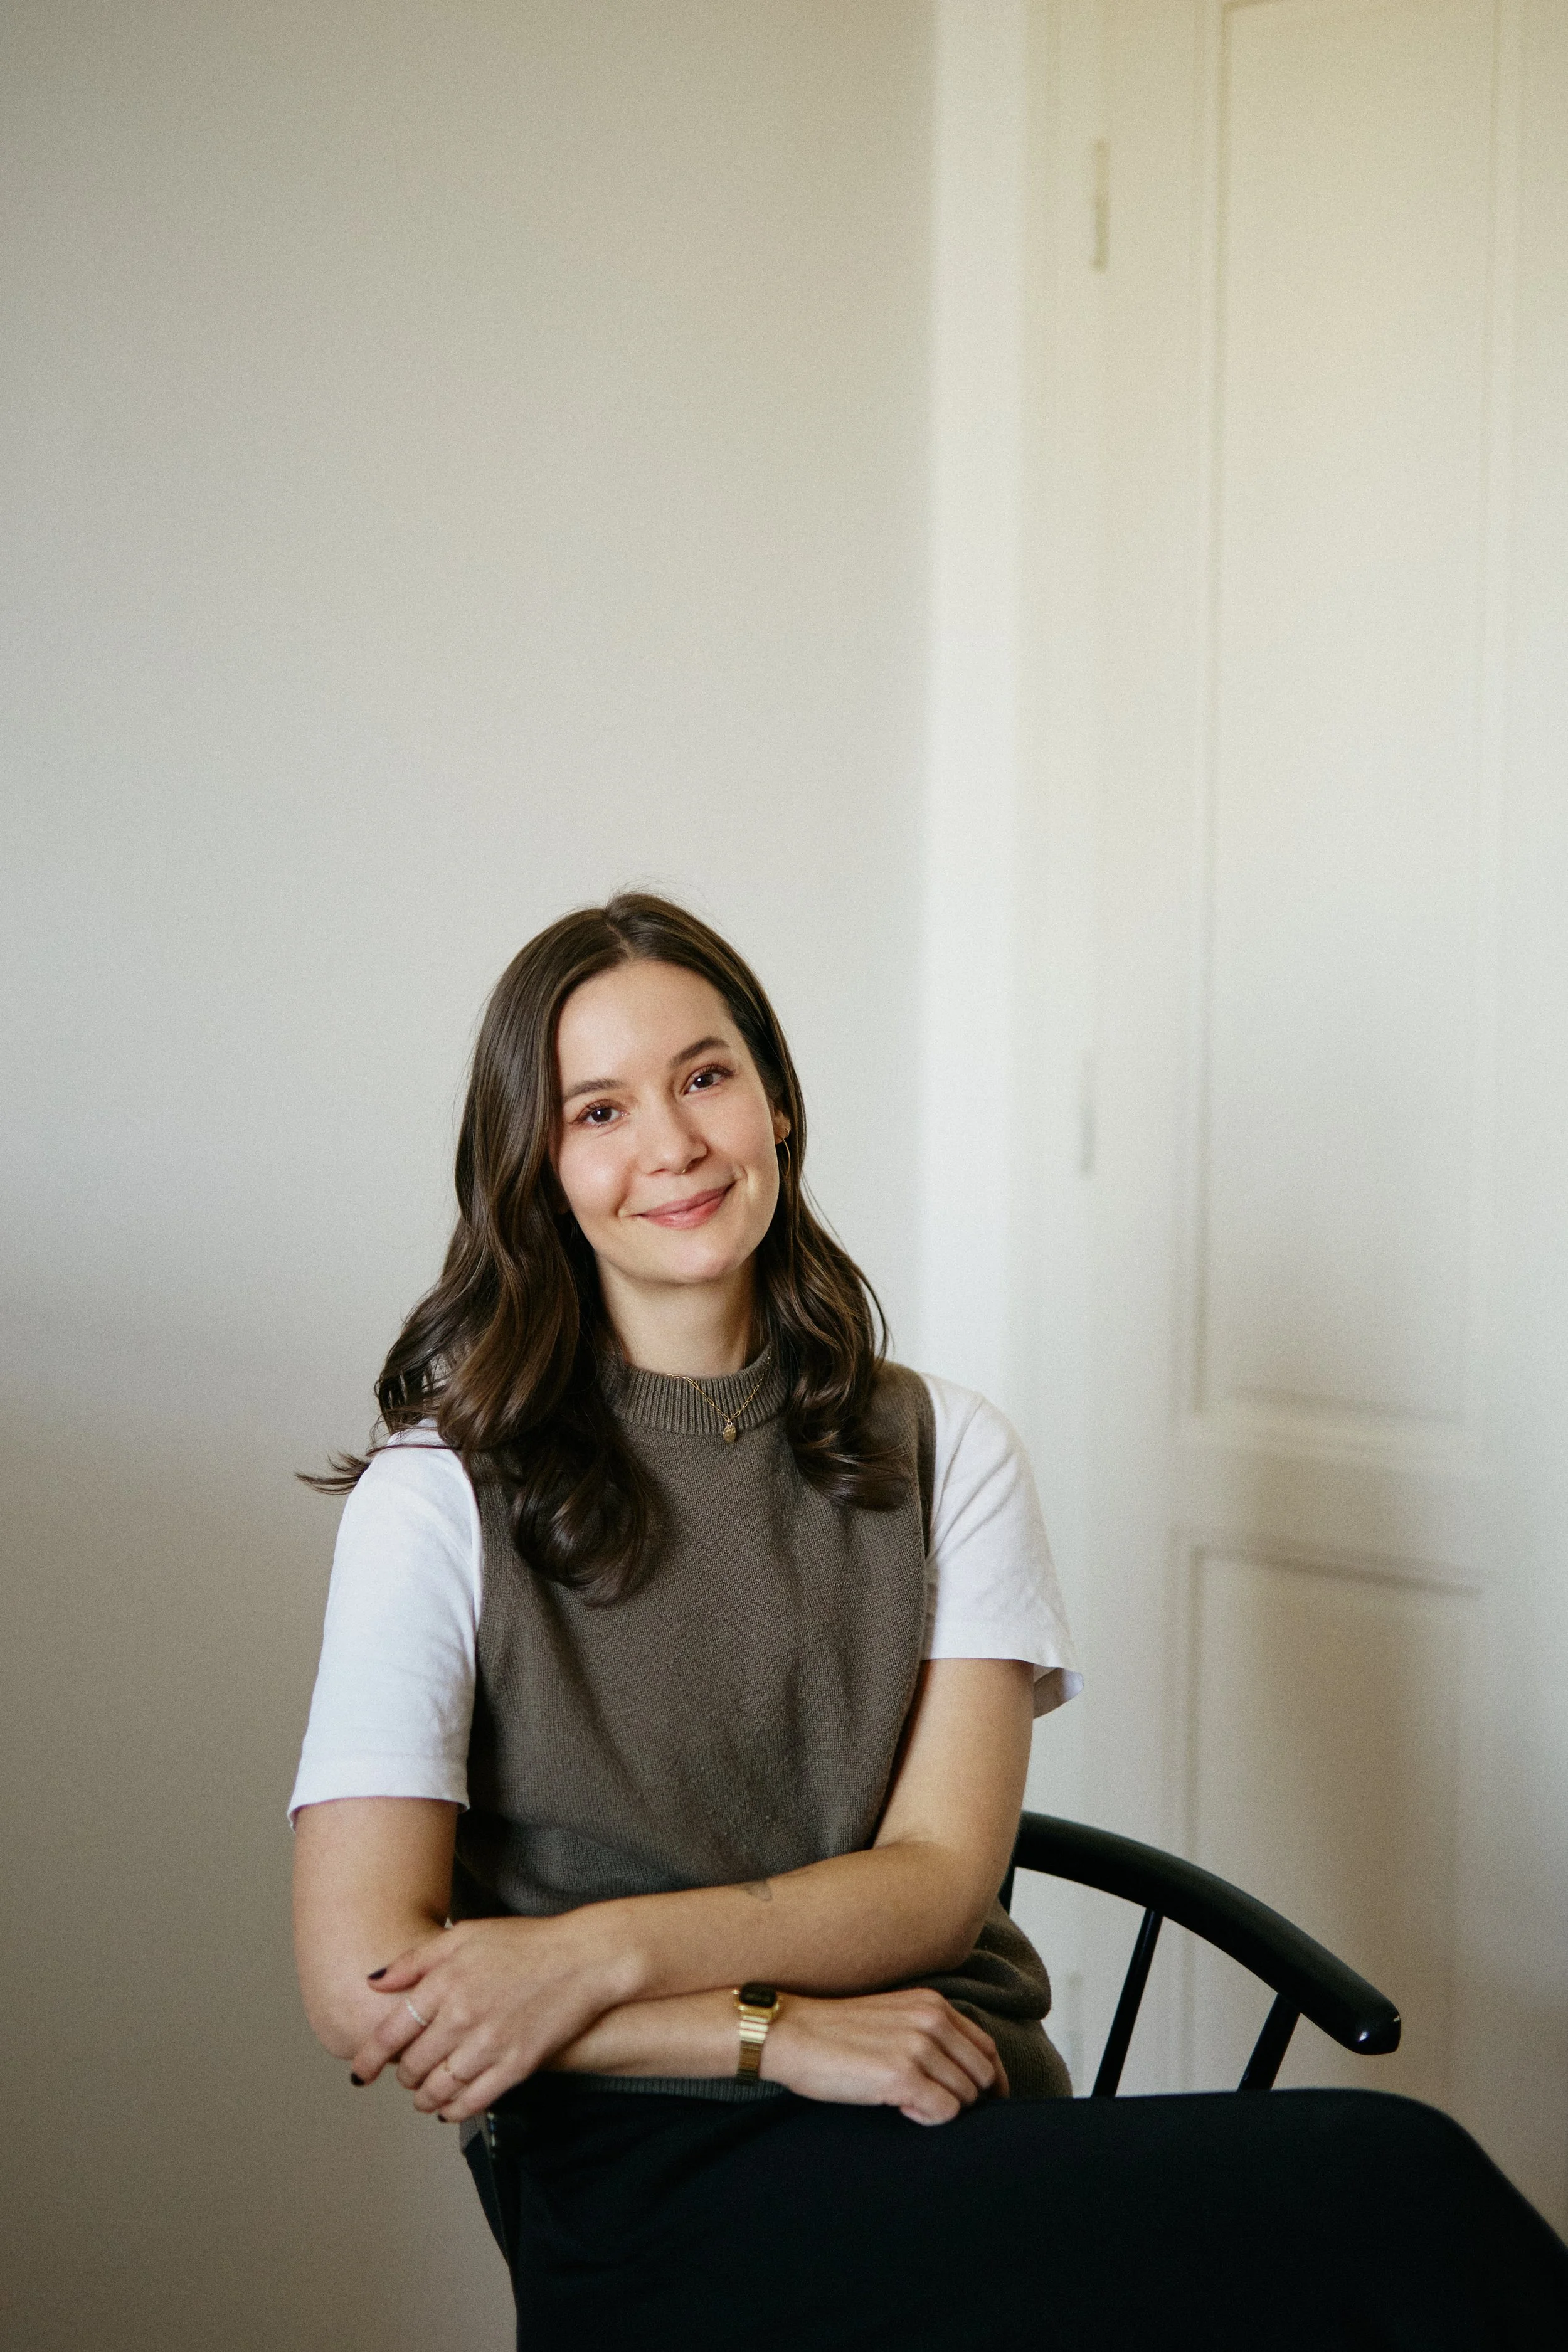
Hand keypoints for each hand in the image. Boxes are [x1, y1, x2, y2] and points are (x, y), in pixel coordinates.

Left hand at [348, 1912, 632, 2121]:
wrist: (582, 1959)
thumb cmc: (524, 1943)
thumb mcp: (465, 1935)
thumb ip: (415, 1959)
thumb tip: (373, 1983)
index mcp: (445, 1982)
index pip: (390, 2033)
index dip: (368, 2059)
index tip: (359, 2072)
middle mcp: (462, 2016)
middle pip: (412, 2065)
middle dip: (402, 2075)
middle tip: (405, 2074)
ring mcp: (490, 2044)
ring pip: (438, 2089)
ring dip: (424, 2097)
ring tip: (424, 2094)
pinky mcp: (516, 2066)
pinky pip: (471, 2102)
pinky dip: (452, 2110)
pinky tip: (449, 2106)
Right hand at [761, 1989, 1007, 2124]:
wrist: (791, 2034)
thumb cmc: (836, 2033)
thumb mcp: (893, 2017)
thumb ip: (928, 2034)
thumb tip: (962, 2074)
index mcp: (932, 2004)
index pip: (986, 2048)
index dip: (992, 2081)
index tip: (984, 2103)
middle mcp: (931, 2020)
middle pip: (983, 2075)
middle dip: (970, 2100)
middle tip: (937, 2108)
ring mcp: (918, 2047)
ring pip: (966, 2097)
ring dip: (943, 2109)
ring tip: (908, 2103)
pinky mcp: (901, 2076)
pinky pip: (944, 2112)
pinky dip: (929, 2118)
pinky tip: (902, 2110)